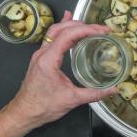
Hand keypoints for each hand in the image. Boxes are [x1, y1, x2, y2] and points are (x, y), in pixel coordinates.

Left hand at [0, 11, 116, 136]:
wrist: (24, 113)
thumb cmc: (42, 107)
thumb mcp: (72, 100)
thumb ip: (94, 93)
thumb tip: (112, 89)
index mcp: (48, 60)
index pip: (68, 36)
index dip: (87, 30)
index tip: (102, 31)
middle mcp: (42, 54)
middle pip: (61, 29)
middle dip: (82, 25)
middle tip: (100, 29)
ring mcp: (40, 55)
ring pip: (54, 31)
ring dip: (72, 25)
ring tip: (88, 25)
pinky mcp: (40, 59)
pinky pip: (51, 38)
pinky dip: (62, 30)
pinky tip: (67, 23)